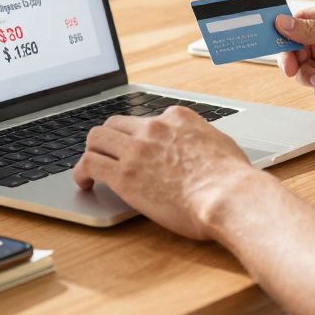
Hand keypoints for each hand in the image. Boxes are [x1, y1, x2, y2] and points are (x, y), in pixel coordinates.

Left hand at [73, 106, 256, 239]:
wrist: (228, 197)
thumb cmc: (232, 179)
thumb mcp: (220, 145)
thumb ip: (202, 141)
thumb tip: (203, 148)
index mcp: (177, 118)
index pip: (145, 119)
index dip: (137, 135)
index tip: (135, 148)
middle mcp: (153, 127)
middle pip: (115, 123)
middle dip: (108, 138)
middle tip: (106, 155)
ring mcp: (137, 149)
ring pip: (96, 138)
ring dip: (90, 151)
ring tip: (89, 167)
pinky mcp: (124, 174)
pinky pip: (90, 163)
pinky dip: (82, 171)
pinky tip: (84, 182)